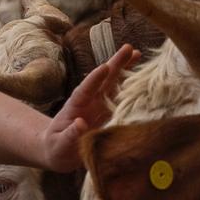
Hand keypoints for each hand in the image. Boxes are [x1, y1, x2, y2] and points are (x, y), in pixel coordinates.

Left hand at [40, 45, 138, 171]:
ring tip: (137, 53)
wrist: (60, 151)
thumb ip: (70, 135)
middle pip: (103, 80)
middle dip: (115, 64)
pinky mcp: (109, 113)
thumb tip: (80, 123)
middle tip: (128, 48)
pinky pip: (122, 99)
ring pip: (114, 84)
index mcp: (76, 106)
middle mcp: (90, 101)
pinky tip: (142, 78)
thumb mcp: (60, 144)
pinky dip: (132, 88)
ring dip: (125, 69)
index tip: (104, 67)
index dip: (95, 79)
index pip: (85, 90)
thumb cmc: (57, 147)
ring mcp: (101, 105)